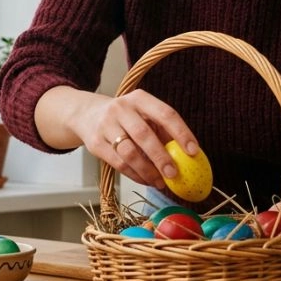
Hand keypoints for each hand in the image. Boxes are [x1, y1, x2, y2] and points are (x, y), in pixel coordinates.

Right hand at [37, 86, 199, 189]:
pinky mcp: (96, 143)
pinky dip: (135, 175)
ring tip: (160, 182)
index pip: (165, 113)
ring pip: (129, 153)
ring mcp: (106, 126)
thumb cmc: (126, 117)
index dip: (181, 133)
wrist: (87, 115)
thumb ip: (164, 131)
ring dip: (147, 170)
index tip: (193, 151)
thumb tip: (189, 156)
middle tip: (174, 174)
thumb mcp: (144, 115)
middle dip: (161, 157)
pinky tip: (146, 180)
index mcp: (139, 98)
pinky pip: (118, 164)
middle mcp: (121, 109)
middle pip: (144, 135)